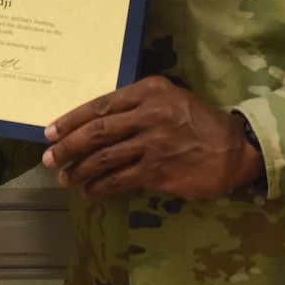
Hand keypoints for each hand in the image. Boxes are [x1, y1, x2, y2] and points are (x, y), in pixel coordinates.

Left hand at [41, 77, 262, 202]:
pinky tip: (90, 193)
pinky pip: (119, 180)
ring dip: (79, 170)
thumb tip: (97, 122)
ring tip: (65, 178)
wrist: (235, 148)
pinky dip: (100, 188)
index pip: (100, 105)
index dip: (71, 120)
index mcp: (149, 91)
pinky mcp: (159, 170)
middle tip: (49, 158)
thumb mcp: (171, 99)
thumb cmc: (199, 123)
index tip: (50, 131)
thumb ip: (138, 104)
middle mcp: (149, 114)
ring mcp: (153, 143)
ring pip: (104, 157)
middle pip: (96, 131)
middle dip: (67, 146)